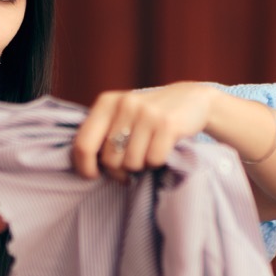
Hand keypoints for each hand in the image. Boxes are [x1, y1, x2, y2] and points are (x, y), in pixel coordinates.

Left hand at [72, 82, 215, 179]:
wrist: (191, 99)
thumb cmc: (149, 116)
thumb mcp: (122, 114)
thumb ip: (103, 133)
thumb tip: (86, 168)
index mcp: (107, 102)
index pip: (83, 144)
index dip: (85, 167)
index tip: (93, 175)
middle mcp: (125, 104)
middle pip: (110, 160)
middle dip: (120, 169)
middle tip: (131, 163)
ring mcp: (147, 113)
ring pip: (132, 163)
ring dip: (141, 165)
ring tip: (148, 151)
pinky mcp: (168, 124)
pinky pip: (153, 160)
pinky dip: (157, 162)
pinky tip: (162, 149)